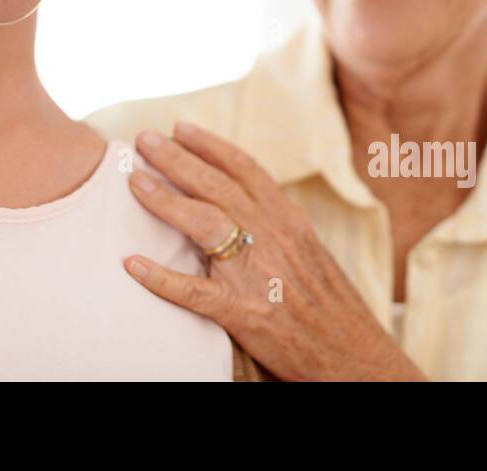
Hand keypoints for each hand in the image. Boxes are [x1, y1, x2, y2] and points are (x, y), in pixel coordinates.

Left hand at [122, 122, 426, 380]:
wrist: (355, 358)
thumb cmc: (331, 307)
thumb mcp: (310, 251)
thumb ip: (277, 225)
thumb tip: (244, 202)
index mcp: (289, 220)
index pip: (245, 170)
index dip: (210, 145)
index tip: (180, 127)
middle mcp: (274, 237)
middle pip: (216, 186)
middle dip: (176, 158)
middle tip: (143, 140)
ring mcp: (257, 274)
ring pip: (203, 223)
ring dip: (164, 199)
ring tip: (134, 182)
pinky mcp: (244, 313)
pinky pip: (193, 291)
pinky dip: (160, 278)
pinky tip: (132, 264)